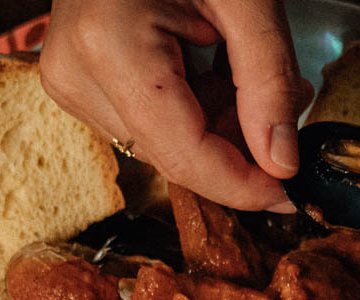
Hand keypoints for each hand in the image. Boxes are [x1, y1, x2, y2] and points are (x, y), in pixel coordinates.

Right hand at [40, 0, 310, 210]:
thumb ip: (268, 82)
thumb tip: (281, 162)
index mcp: (108, 46)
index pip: (183, 155)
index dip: (243, 185)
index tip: (292, 192)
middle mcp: (75, 72)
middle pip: (172, 156)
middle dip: (237, 147)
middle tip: (284, 100)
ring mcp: (67, 79)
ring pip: (161, 146)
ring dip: (215, 126)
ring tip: (240, 67)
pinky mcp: (73, 80)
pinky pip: (144, 123)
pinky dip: (188, 110)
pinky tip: (205, 66)